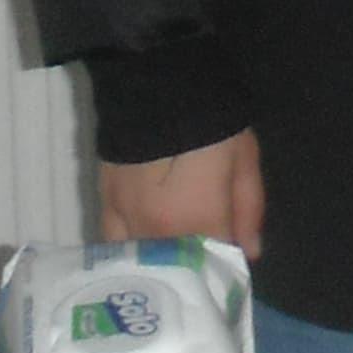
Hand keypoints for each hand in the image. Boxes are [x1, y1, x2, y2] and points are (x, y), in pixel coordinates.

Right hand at [99, 128, 265, 256]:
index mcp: (196, 220)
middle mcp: (157, 231)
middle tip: (207, 262)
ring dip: (163, 264)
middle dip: (194, 269)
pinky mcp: (103, 206)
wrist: (158, 83)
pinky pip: (114, 246)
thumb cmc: (210, 121)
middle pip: (177, 268)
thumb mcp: (243, 158)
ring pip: (146, 262)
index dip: (226, 269)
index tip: (232, 268)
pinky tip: (142, 255)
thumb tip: (249, 252)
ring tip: (177, 260)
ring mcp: (125, 221)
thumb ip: (248, 209)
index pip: (214, 265)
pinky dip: (131, 253)